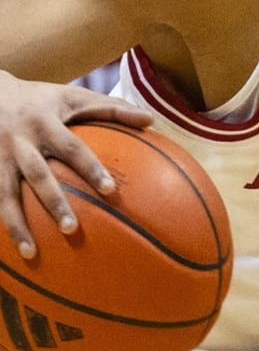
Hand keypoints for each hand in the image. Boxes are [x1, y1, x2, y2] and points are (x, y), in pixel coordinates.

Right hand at [0, 72, 152, 257]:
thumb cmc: (40, 99)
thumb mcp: (73, 96)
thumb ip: (111, 108)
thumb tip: (151, 120)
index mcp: (44, 122)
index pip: (72, 148)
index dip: (91, 168)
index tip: (110, 191)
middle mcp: (18, 141)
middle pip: (37, 175)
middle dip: (53, 203)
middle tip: (72, 229)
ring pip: (4, 194)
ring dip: (16, 225)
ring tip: (31, 253)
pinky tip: (8, 250)